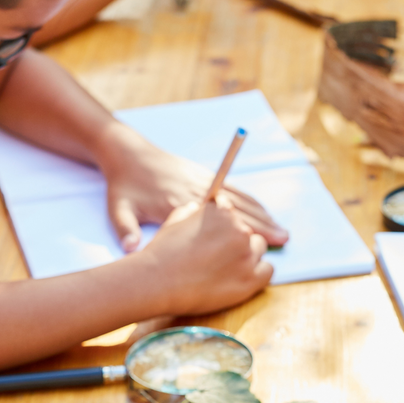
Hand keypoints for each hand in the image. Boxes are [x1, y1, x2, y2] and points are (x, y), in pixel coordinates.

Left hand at [95, 128, 287, 250]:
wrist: (127, 153)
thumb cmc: (123, 185)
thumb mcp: (118, 208)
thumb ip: (125, 229)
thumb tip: (131, 249)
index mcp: (180, 201)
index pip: (219, 220)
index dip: (244, 231)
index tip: (263, 244)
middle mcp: (197, 190)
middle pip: (237, 209)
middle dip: (263, 224)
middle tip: (285, 239)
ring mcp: (203, 181)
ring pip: (240, 198)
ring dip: (263, 213)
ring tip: (281, 229)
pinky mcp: (203, 175)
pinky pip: (233, 188)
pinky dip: (251, 201)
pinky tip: (263, 211)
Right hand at [134, 197, 273, 313]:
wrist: (156, 282)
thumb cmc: (162, 252)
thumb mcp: (175, 220)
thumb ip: (193, 211)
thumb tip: (200, 208)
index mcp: (221, 211)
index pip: (233, 213)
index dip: (226, 226)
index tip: (221, 237)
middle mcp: (238, 228)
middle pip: (247, 231)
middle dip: (235, 241)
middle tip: (219, 257)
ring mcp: (246, 254)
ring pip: (259, 249)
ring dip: (248, 255)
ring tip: (227, 268)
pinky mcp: (250, 279)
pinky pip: (268, 271)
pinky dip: (258, 273)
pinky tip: (244, 277)